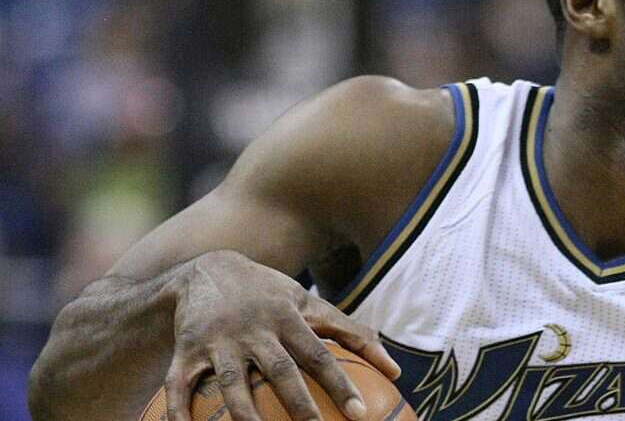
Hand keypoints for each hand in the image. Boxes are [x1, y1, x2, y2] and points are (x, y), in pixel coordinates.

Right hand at [163, 250, 400, 420]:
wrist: (207, 269)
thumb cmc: (270, 294)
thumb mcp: (310, 304)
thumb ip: (352, 334)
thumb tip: (396, 371)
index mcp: (287, 318)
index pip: (319, 356)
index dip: (340, 385)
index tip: (360, 413)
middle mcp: (255, 330)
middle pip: (280, 371)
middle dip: (299, 405)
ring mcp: (219, 341)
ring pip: (232, 382)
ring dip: (244, 416)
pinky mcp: (187, 351)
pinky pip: (179, 384)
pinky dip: (178, 410)